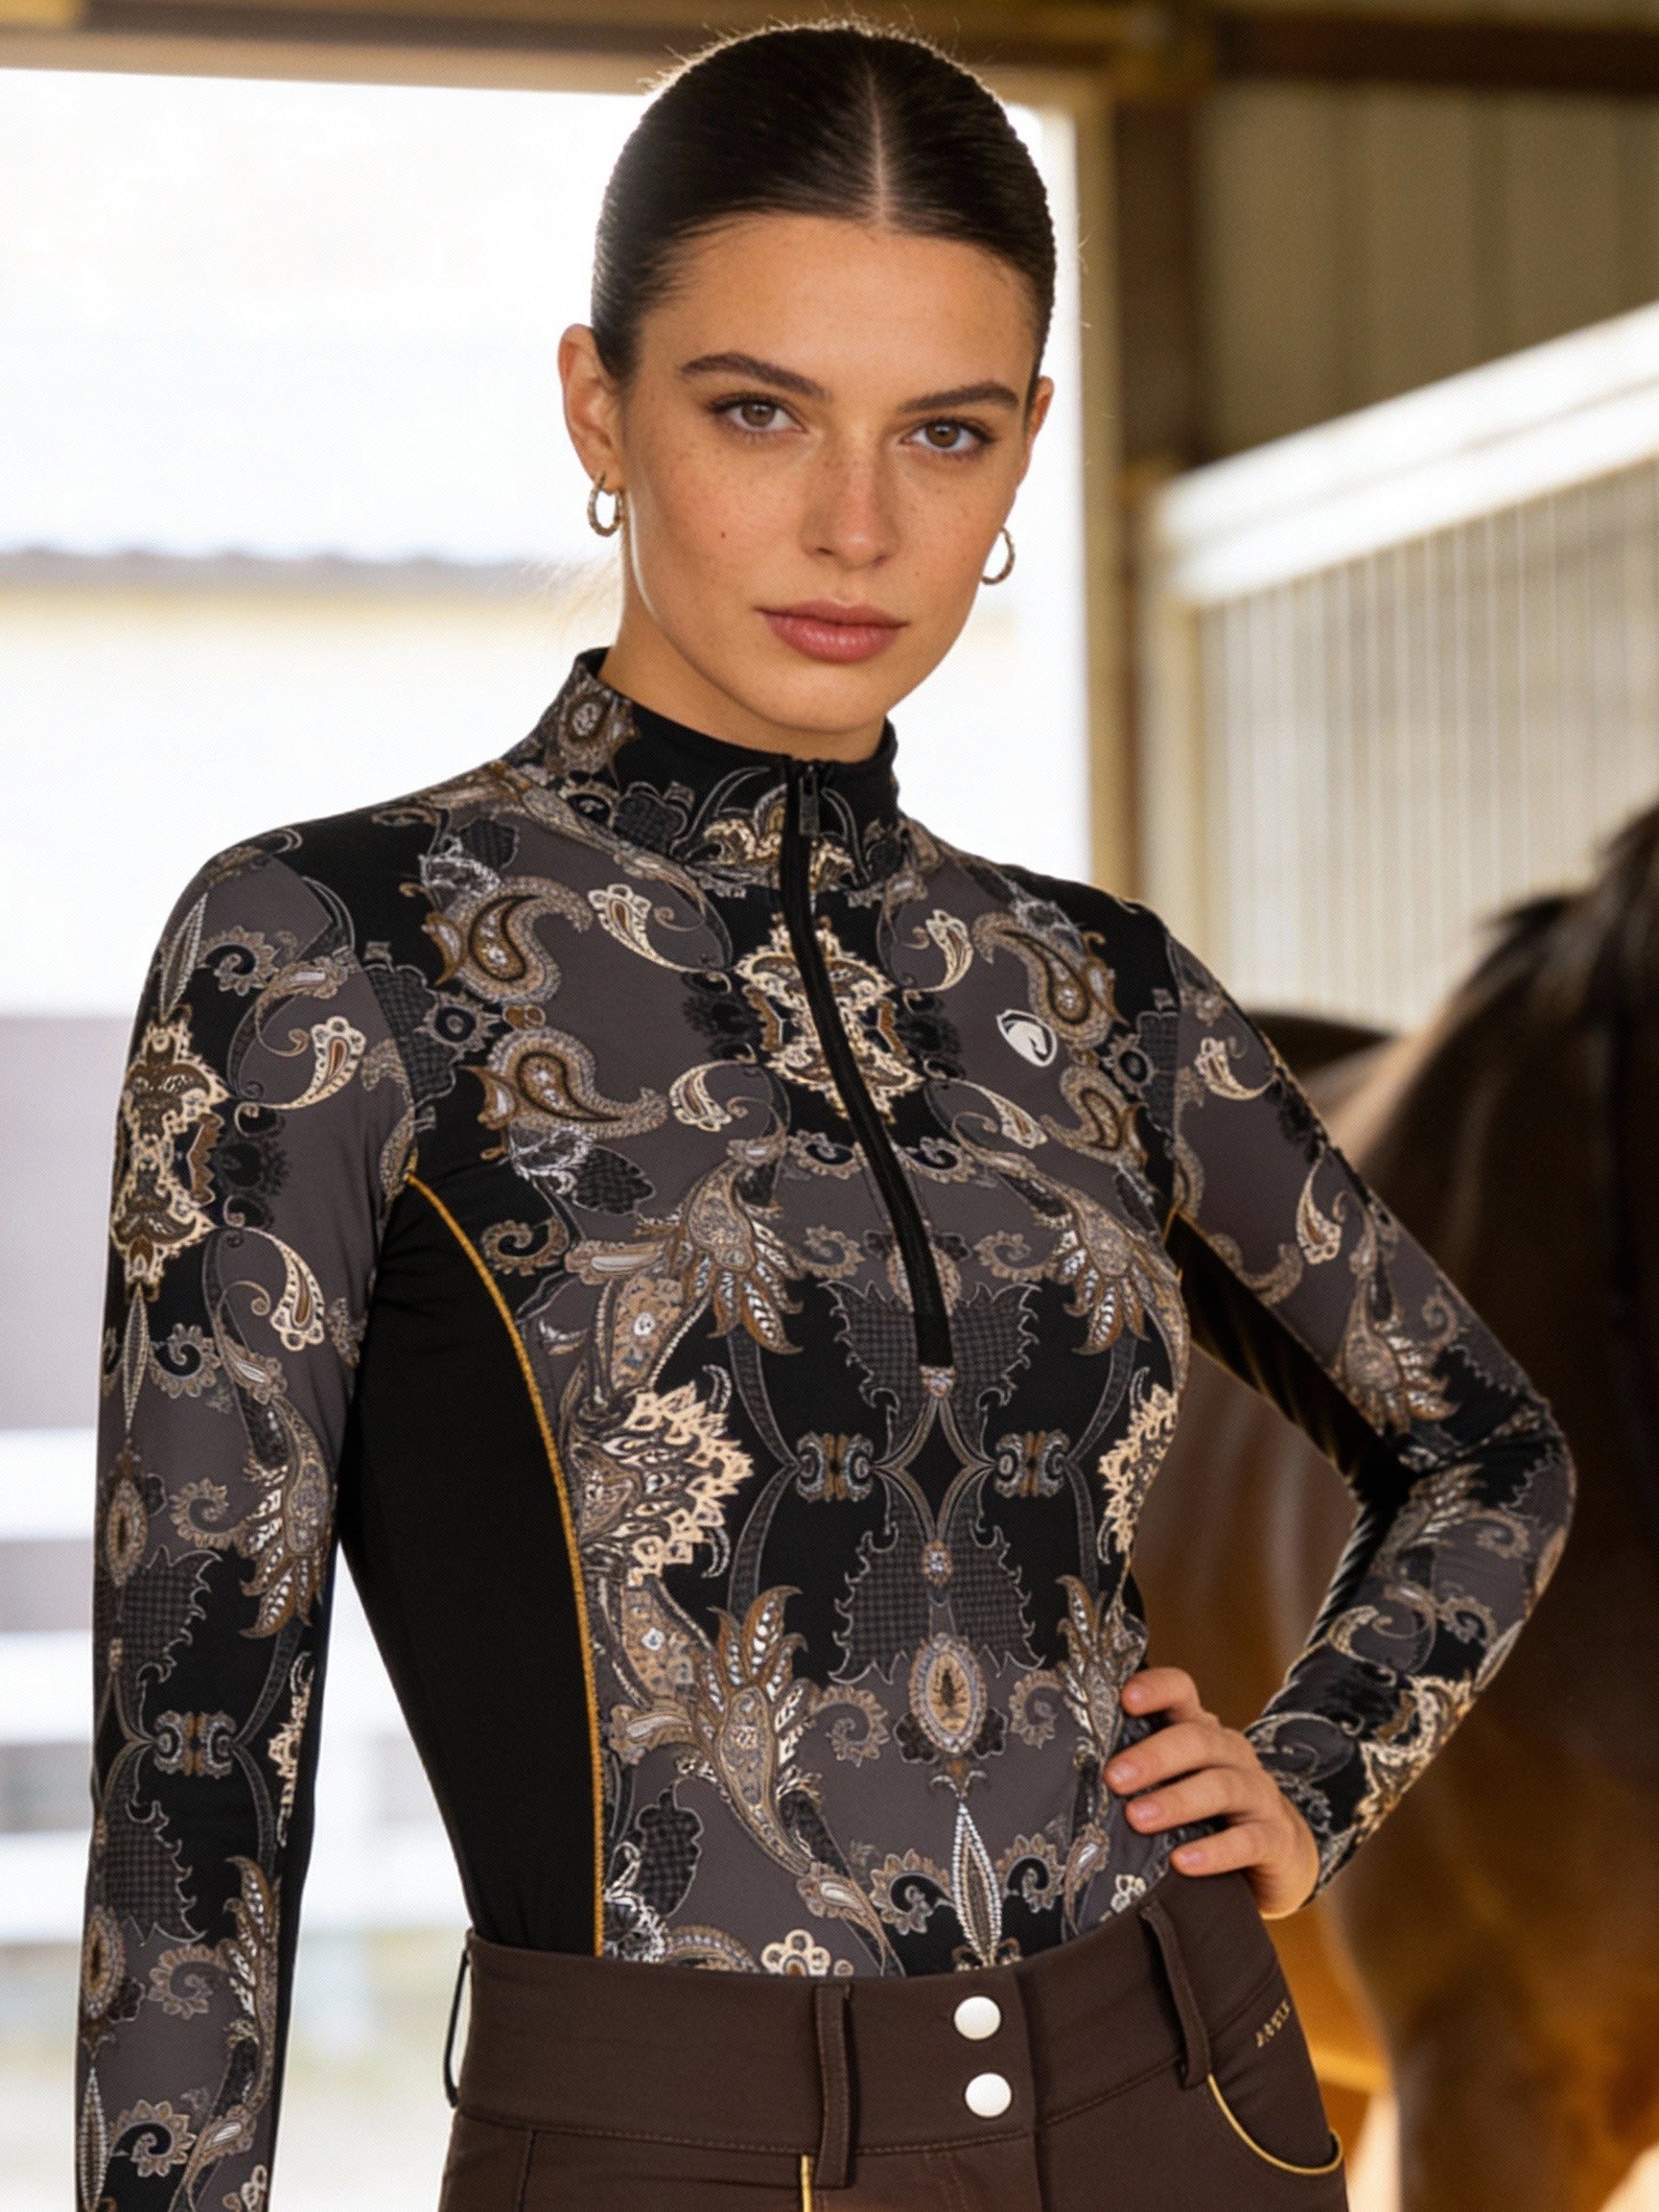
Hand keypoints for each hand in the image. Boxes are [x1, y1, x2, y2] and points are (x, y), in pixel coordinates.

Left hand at [1105, 1667, 1319, 1918]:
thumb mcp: (1178, 1783)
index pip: (1181, 1691)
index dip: (1156, 1689)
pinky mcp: (1275, 1839)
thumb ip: (1140, 1773)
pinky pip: (1248, 1840)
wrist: (1282, 1854)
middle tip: (1114, 1778)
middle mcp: (1232, 1754)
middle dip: (1153, 1757)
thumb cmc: (1210, 1815)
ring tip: (1138, 1819)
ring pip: (1221, 1786)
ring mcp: (1258, 1794)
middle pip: (1197, 1739)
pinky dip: (1215, 1850)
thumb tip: (1066, 1778)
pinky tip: (1184, 1862)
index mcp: (1201, 1732)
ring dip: (1176, 1800)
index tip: (1125, 1699)